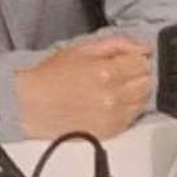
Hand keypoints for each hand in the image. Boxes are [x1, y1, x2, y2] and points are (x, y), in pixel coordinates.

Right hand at [15, 35, 152, 141]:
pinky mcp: (109, 131)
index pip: (143, 63)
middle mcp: (113, 96)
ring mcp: (112, 116)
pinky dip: (128, 109)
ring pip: (143, 101)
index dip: (138, 58)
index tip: (129, 59)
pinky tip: (112, 103)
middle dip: (138, 74)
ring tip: (117, 88)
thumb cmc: (52, 74)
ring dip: (135, 92)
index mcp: (107, 71)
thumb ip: (119, 45)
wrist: (30, 105)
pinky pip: (133, 118)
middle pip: (147, 82)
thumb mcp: (83, 47)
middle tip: (123, 73)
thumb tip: (145, 48)